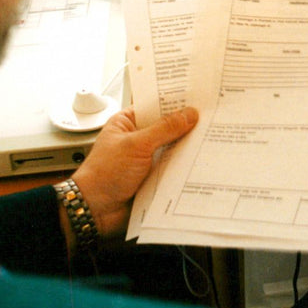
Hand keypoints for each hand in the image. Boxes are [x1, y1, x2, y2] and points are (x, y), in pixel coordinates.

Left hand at [62, 106, 197, 247]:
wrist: (96, 210)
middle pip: (167, 128)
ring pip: (173, 149)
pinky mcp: (154, 177)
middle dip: (185, 126)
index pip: (155, 105)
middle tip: (210, 119)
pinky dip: (185, 167)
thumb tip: (188, 115)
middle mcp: (138, 139)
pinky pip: (174, 169)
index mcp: (128, 123)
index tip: (197, 98)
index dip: (174, 102)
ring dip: (187, 148)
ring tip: (211, 139)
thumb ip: (164, 129)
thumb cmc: (103, 174)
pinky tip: (201, 163)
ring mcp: (147, 159)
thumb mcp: (136, 145)